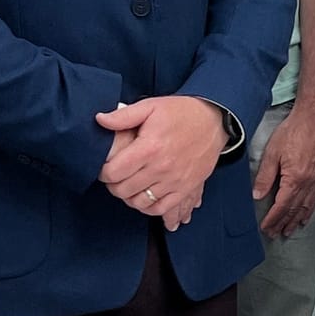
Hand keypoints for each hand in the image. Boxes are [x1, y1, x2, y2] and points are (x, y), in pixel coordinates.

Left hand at [97, 96, 226, 230]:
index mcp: (149, 148)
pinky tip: (145, 200)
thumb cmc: (182, 113)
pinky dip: (150, 208)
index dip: (103, 172)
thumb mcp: (150, 107)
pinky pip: (163, 208)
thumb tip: (100, 120)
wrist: (214, 120)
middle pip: (124, 190)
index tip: (105, 168)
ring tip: (128, 188)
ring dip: (129, 198)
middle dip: (113, 186)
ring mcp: (174, 181)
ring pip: (141, 202)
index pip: (114, 172)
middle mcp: (161, 168)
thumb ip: (123, 116)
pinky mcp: (186, 188)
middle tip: (114, 178)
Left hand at [252, 104, 314, 240]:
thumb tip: (257, 195)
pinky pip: (314, 199)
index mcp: (295, 178)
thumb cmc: (293, 132)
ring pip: (305, 207)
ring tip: (288, 230)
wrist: (311, 120)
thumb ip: (265, 176)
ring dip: (296, 220)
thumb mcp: (273, 153)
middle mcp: (308, 182)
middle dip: (283, 223)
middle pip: (294, 210)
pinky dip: (308, 210)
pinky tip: (305, 215)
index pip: (282, 206)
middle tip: (274, 233)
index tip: (266, 227)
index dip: (273, 219)